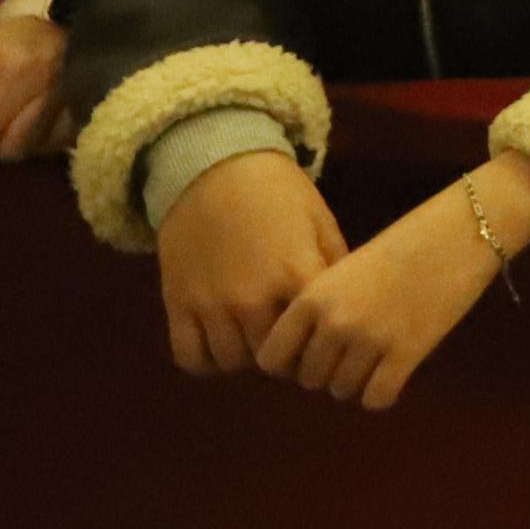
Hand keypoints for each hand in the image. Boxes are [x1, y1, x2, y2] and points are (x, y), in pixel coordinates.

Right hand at [154, 148, 343, 378]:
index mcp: (296, 274)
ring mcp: (212, 304)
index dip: (321, 344)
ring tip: (255, 338)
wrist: (215, 166)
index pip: (316, 339)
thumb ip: (335, 267)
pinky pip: (191, 357)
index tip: (322, 339)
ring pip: (232, 362)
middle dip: (285, 355)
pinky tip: (221, 343)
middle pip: (273, 358)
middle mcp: (253, 297)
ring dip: (247, 357)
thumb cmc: (277, 192)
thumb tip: (351, 308)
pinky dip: (207, 360)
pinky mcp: (178, 304)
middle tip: (288, 343)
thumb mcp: (319, 222)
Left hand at [254, 159, 529, 412]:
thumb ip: (322, 307)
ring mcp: (370, 340)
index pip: (271, 359)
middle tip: (354, 352)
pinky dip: (382, 392)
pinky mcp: (407, 354)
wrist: (463, 231)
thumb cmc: (406, 242)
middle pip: (310, 379)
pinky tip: (395, 371)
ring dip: (356, 381)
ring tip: (377, 358)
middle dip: (328, 372)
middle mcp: (334, 323)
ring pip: (343, 391)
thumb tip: (309, 353)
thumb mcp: (348, 270)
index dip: (289, 363)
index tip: (310, 353)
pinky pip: (377, 398)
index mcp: (313, 297)